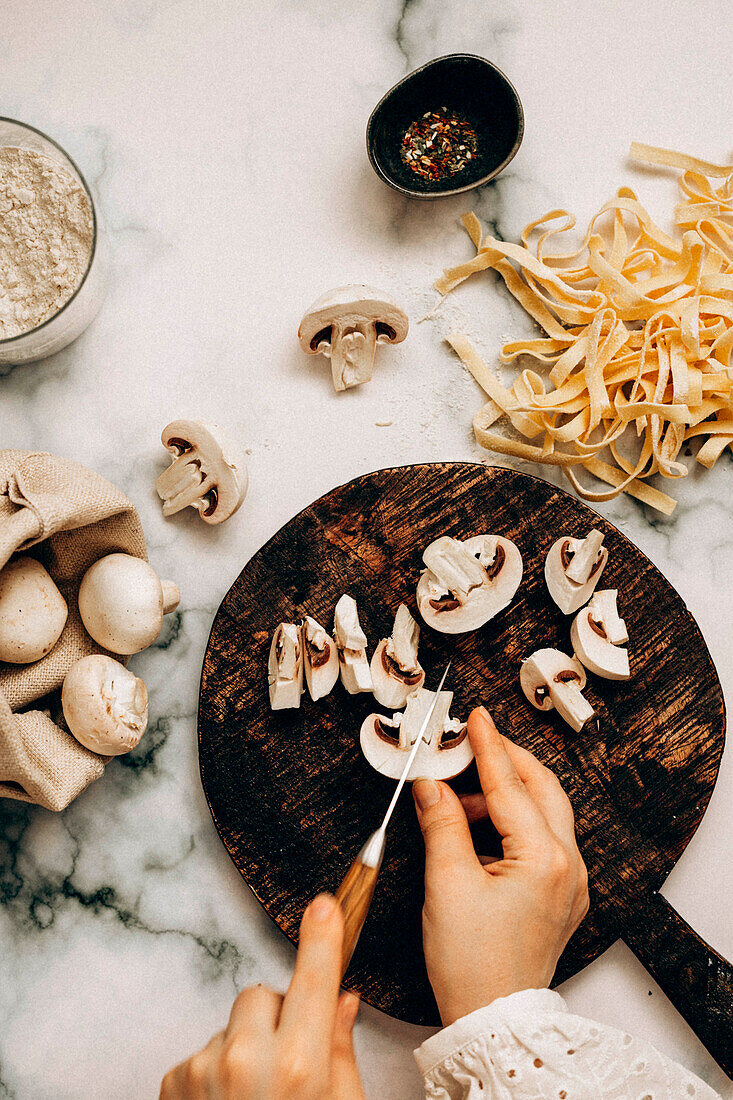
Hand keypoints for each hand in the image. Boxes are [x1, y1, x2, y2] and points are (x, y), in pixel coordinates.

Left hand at [160, 894, 365, 1099]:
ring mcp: (204, 1070)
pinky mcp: (174, 1083)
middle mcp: (247, 1061)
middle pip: (264, 995)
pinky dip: (216, 1070)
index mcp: (299, 1068)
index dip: (324, 937)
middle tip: (290, 1060)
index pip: (315, 979)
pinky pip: (203, 1051)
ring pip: (232, 1024)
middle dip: (279, 1015)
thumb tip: (340, 1001)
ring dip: (245, 1046)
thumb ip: (339, 1053)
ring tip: (255, 1099)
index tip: (326, 905)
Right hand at [413, 707, 588, 1025]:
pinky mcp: (561, 895)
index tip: (474, 717)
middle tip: (467, 746)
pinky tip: (478, 824)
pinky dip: (512, 821)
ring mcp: (570, 882)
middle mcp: (569, 866)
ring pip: (544, 813)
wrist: (492, 1020)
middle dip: (505, 762)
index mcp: (545, 859)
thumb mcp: (447, 884)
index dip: (487, 747)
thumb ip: (441, 823)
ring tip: (459, 794)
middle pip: (541, 789)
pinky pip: (543, 839)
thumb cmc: (472, 964)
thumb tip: (431, 783)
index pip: (511, 785)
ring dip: (505, 793)